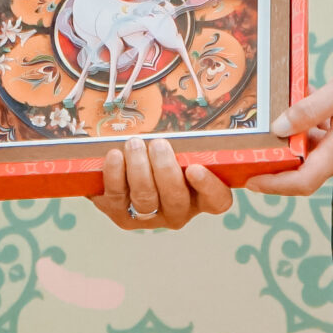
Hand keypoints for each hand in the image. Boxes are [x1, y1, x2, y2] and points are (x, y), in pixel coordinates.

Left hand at [87, 137, 232, 230]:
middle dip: (165, 170)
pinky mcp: (122, 215)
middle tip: (159, 144)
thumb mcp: (180, 147)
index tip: (196, 168)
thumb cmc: (161, 155)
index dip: (209, 188)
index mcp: (201, 196)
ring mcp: (150, 217)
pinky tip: (115, 155)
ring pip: (146, 200)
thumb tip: (198, 114)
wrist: (127, 168)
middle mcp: (178, 212)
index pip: (217, 201)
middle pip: (176, 199)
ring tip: (134, 144)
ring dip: (139, 169)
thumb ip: (188, 142)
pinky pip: (117, 199)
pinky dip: (115, 175)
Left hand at [243, 50, 332, 195]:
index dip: (275, 185)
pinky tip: (310, 105)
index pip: (304, 181)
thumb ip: (308, 110)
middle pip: (308, 168)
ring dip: (301, 139)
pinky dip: (318, 130)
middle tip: (256, 144)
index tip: (250, 181)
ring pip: (321, 152)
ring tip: (281, 113)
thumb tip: (279, 128)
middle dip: (282, 159)